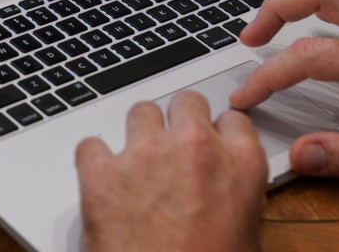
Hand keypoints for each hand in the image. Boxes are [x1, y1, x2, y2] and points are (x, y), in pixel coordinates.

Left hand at [75, 91, 266, 251]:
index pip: (233, 119)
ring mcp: (146, 154)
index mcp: (240, 166)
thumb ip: (239, 200)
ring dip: (138, 134)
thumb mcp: (247, 240)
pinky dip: (94, 162)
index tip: (210, 140)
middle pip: (185, 101)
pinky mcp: (102, 171)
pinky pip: (91, 145)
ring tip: (136, 165)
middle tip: (171, 145)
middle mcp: (194, 148)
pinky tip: (100, 183)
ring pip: (140, 112)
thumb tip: (228, 197)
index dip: (217, 132)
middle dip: (177, 120)